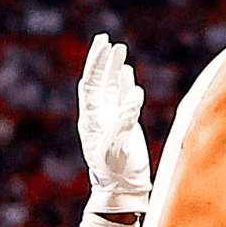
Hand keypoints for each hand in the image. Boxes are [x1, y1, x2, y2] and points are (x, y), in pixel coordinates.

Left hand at [76, 33, 150, 215]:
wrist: (121, 188)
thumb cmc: (114, 171)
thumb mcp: (116, 146)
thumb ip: (124, 120)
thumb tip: (135, 91)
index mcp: (91, 118)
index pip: (90, 83)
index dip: (96, 63)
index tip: (103, 45)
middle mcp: (98, 115)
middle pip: (98, 81)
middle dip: (101, 60)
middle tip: (105, 38)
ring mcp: (110, 118)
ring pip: (110, 87)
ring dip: (114, 68)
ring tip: (119, 49)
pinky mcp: (123, 124)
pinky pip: (121, 98)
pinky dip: (123, 83)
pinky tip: (127, 71)